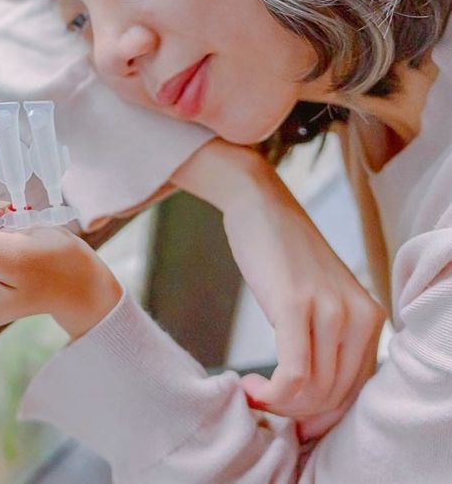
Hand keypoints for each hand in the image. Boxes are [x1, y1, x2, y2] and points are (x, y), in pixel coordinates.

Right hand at [170, 138, 385, 439]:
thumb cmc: (282, 254)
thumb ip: (327, 341)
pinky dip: (270, 393)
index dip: (319, 416)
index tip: (287, 417)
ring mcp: (328, 309)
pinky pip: (293, 375)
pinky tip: (249, 385)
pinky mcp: (295, 304)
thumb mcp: (318, 299)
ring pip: (313, 392)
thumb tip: (311, 402)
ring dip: (279, 406)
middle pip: (333, 397)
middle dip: (296, 414)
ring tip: (252, 392)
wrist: (259, 203)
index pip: (353, 392)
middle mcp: (359, 316)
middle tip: (263, 403)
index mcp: (371, 318)